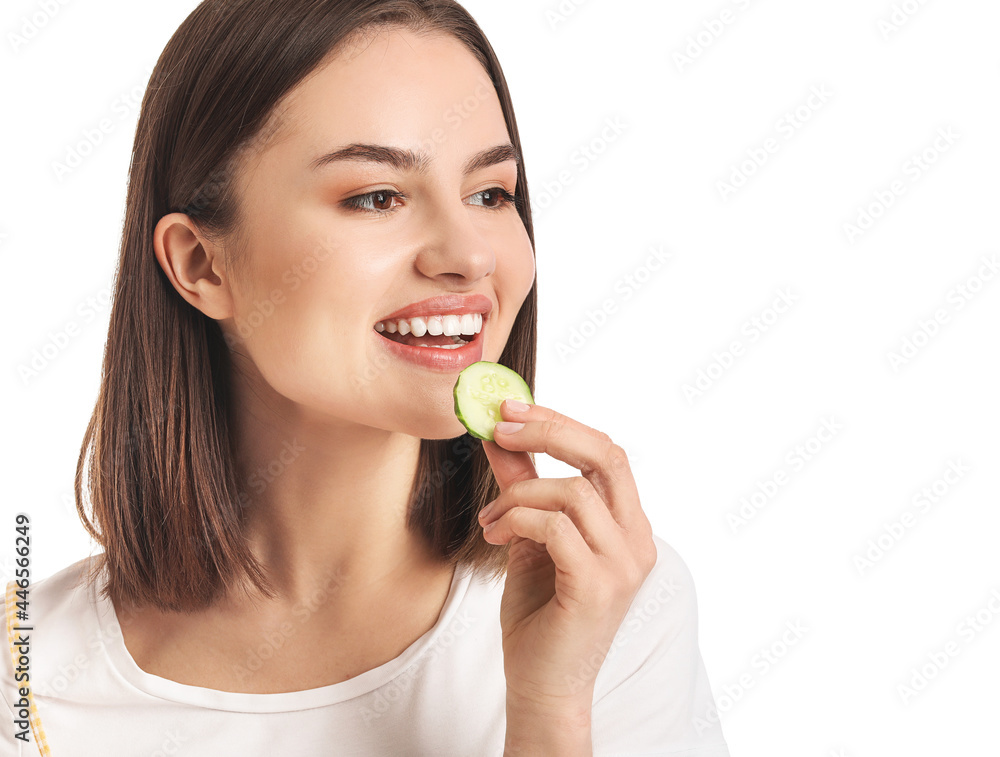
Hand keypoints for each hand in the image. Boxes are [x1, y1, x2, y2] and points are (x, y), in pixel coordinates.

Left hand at [479, 400, 657, 712]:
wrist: (541, 685)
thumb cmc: (539, 614)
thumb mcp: (528, 536)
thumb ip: (521, 486)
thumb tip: (499, 437)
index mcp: (628, 526)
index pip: (606, 452)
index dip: (559, 423)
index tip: (511, 410)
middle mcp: (637, 541)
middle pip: (606, 455)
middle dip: (549, 431)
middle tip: (500, 427)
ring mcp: (623, 565)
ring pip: (573, 492)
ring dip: (518, 495)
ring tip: (490, 520)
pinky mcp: (598, 588)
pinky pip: (556, 528)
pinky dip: (518, 521)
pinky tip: (496, 536)